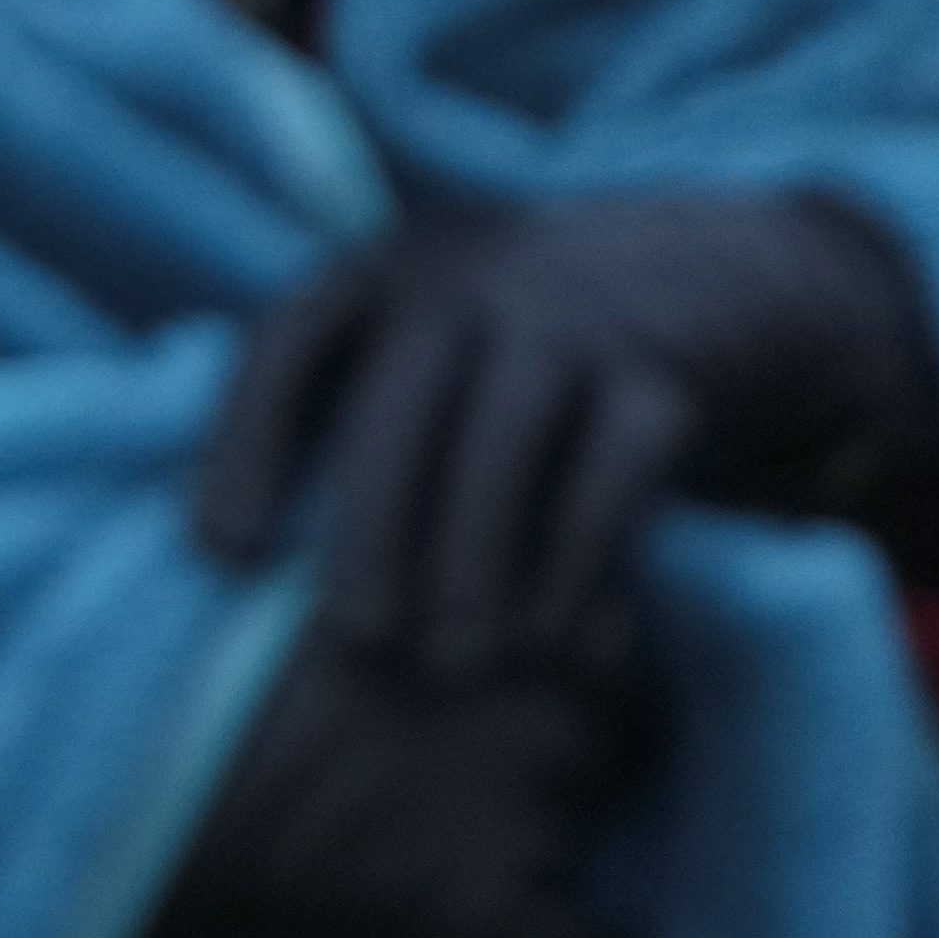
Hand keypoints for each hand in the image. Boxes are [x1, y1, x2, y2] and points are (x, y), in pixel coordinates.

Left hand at [164, 193, 938, 937]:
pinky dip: (580, 563)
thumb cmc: (523, 339)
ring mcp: (572, 318)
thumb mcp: (430, 333)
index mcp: (383, 270)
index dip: (244, 441)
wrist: (718, 270)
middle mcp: (467, 279)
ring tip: (455, 667)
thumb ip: (349, 404)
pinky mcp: (665, 374)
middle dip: (371, 531)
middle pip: (396, 409)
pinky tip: (561, 641)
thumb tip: (236, 551)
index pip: (288, 342)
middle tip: (360, 642)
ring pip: (503, 448)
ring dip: (475, 566)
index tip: (220, 549)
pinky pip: (613, 476)